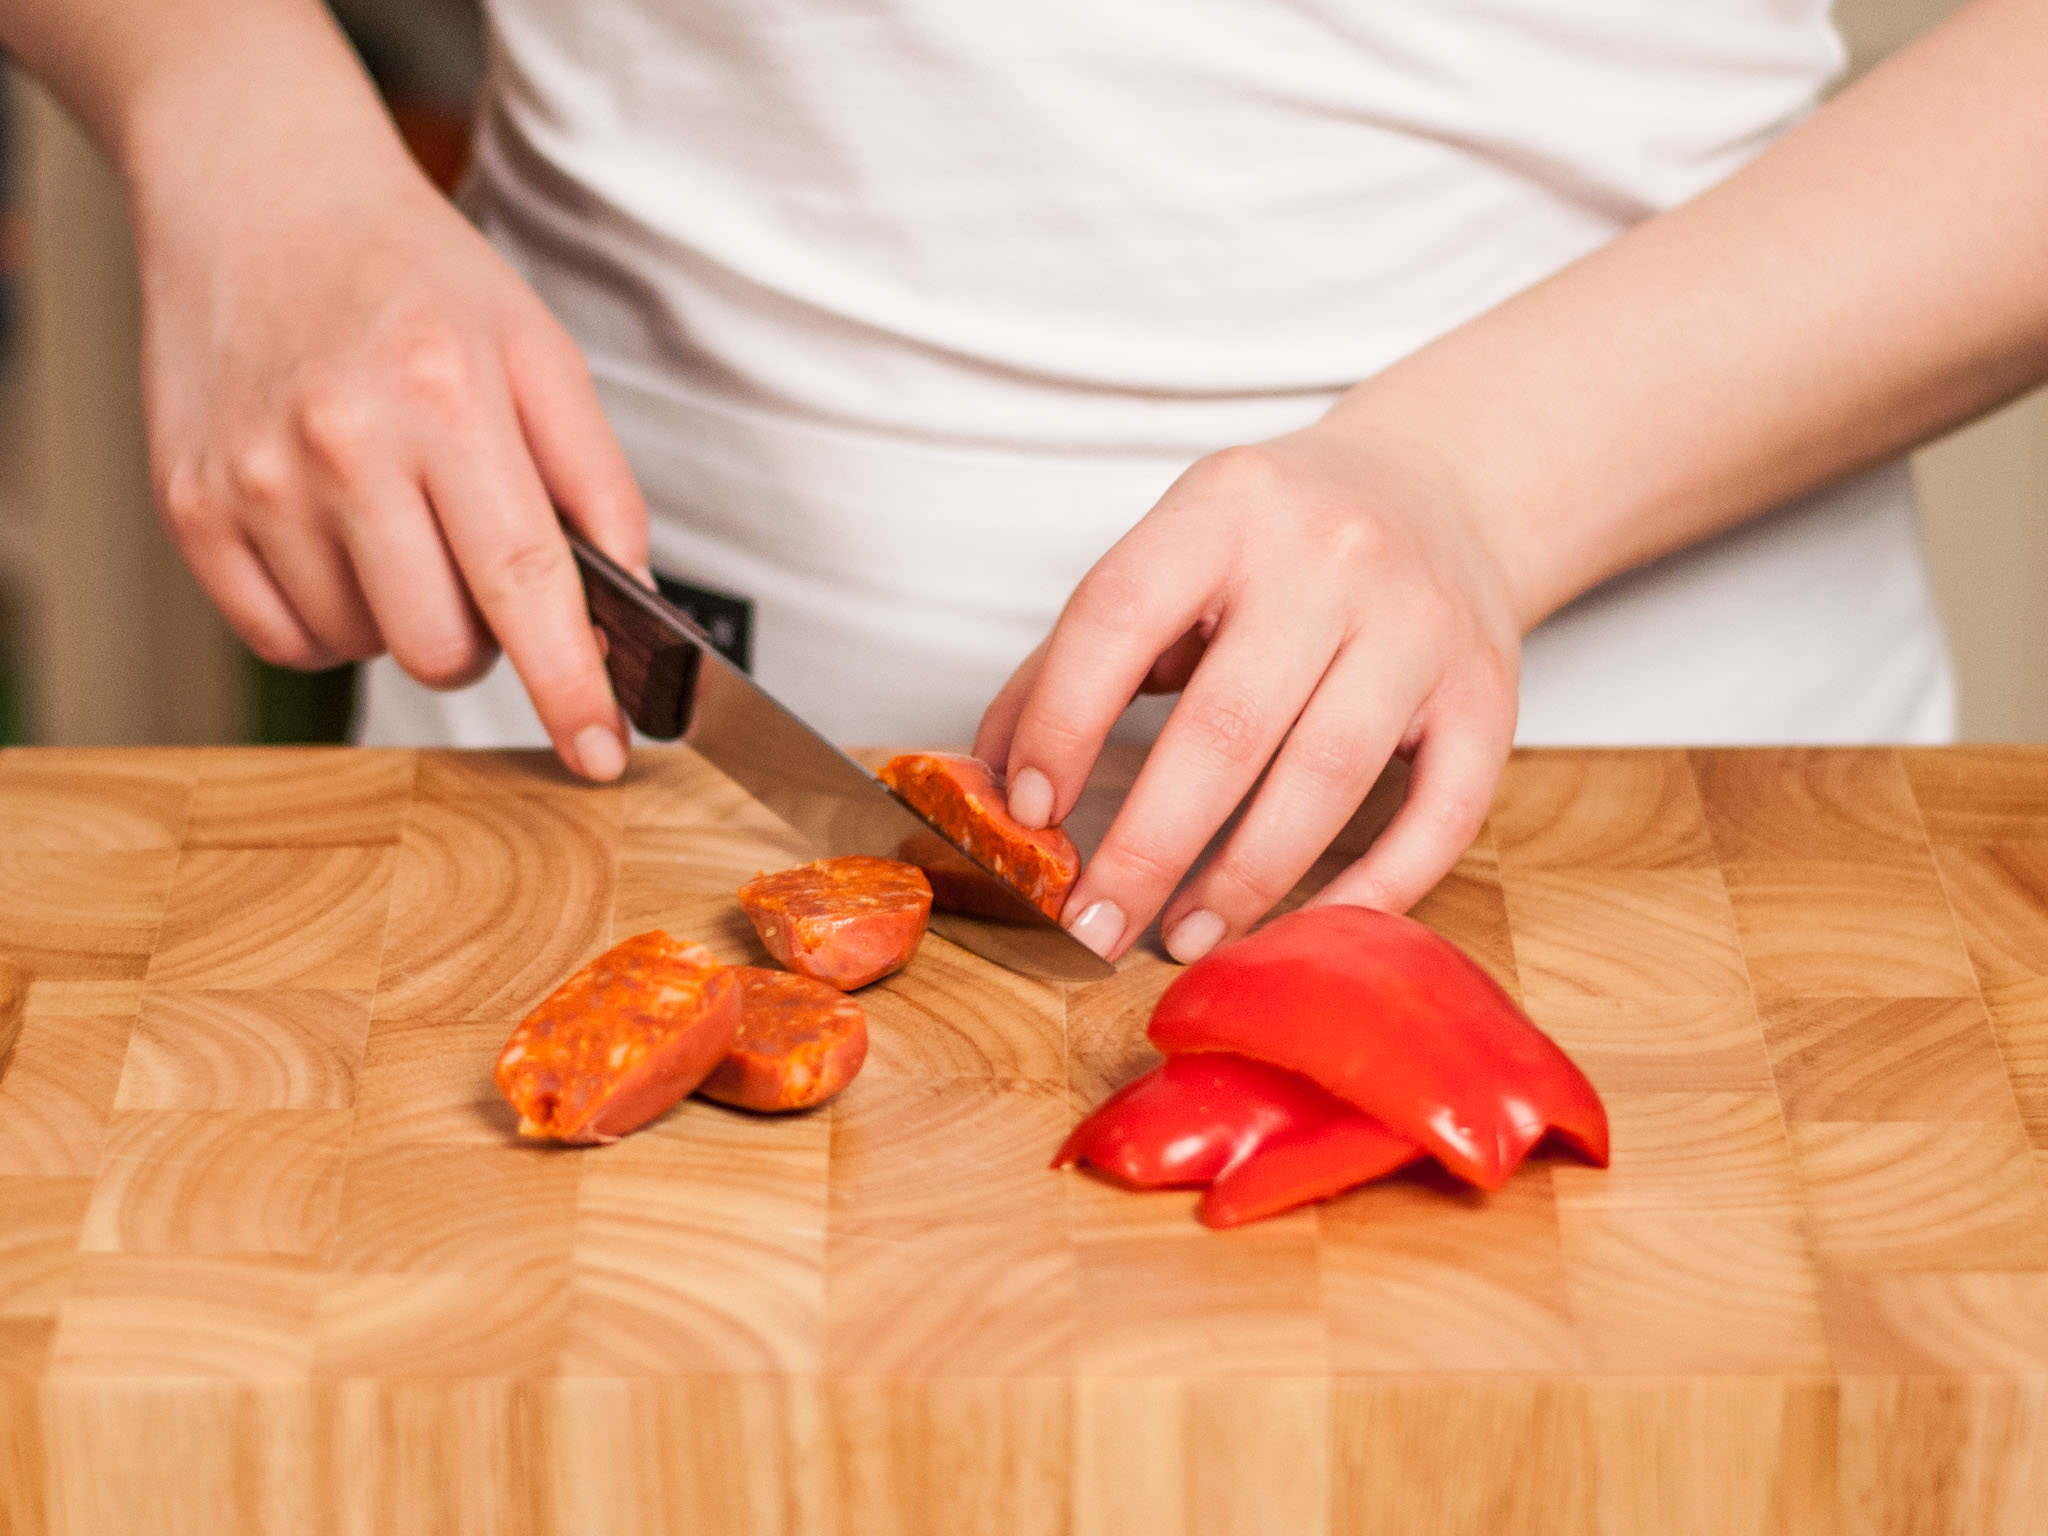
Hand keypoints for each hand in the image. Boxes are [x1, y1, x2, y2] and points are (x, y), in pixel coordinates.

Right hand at [134, 134, 645, 778]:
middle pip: (440, 647)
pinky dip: (329, 617)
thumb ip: (597, 483)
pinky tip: (336, 537)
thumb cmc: (412, 277)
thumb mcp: (539, 352)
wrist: (261, 193)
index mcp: (447, 399)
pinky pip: (284, 641)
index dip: (572, 689)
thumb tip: (633, 604)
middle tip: (473, 552)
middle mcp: (341, 444)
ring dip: (401, 615)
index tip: (602, 756)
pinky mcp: (189, 509)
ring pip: (364, 648)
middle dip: (484, 638)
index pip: (526, 586)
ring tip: (394, 512)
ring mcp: (253, 480)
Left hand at [975, 421, 1522, 961]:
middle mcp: (1327, 558)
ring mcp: (1419, 624)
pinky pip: (1440, 812)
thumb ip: (1076, 657)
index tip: (1029, 815)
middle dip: (1146, 847)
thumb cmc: (1280, 542)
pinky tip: (1305, 929)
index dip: (1061, 725)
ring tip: (1182, 938)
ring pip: (1327, 777)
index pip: (1117, 618)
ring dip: (1245, 881)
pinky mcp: (1487, 691)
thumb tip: (992, 778)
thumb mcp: (1171, 555)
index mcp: (1222, 510)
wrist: (1443, 485)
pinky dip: (1373, 888)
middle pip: (1225, 726)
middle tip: (1094, 925)